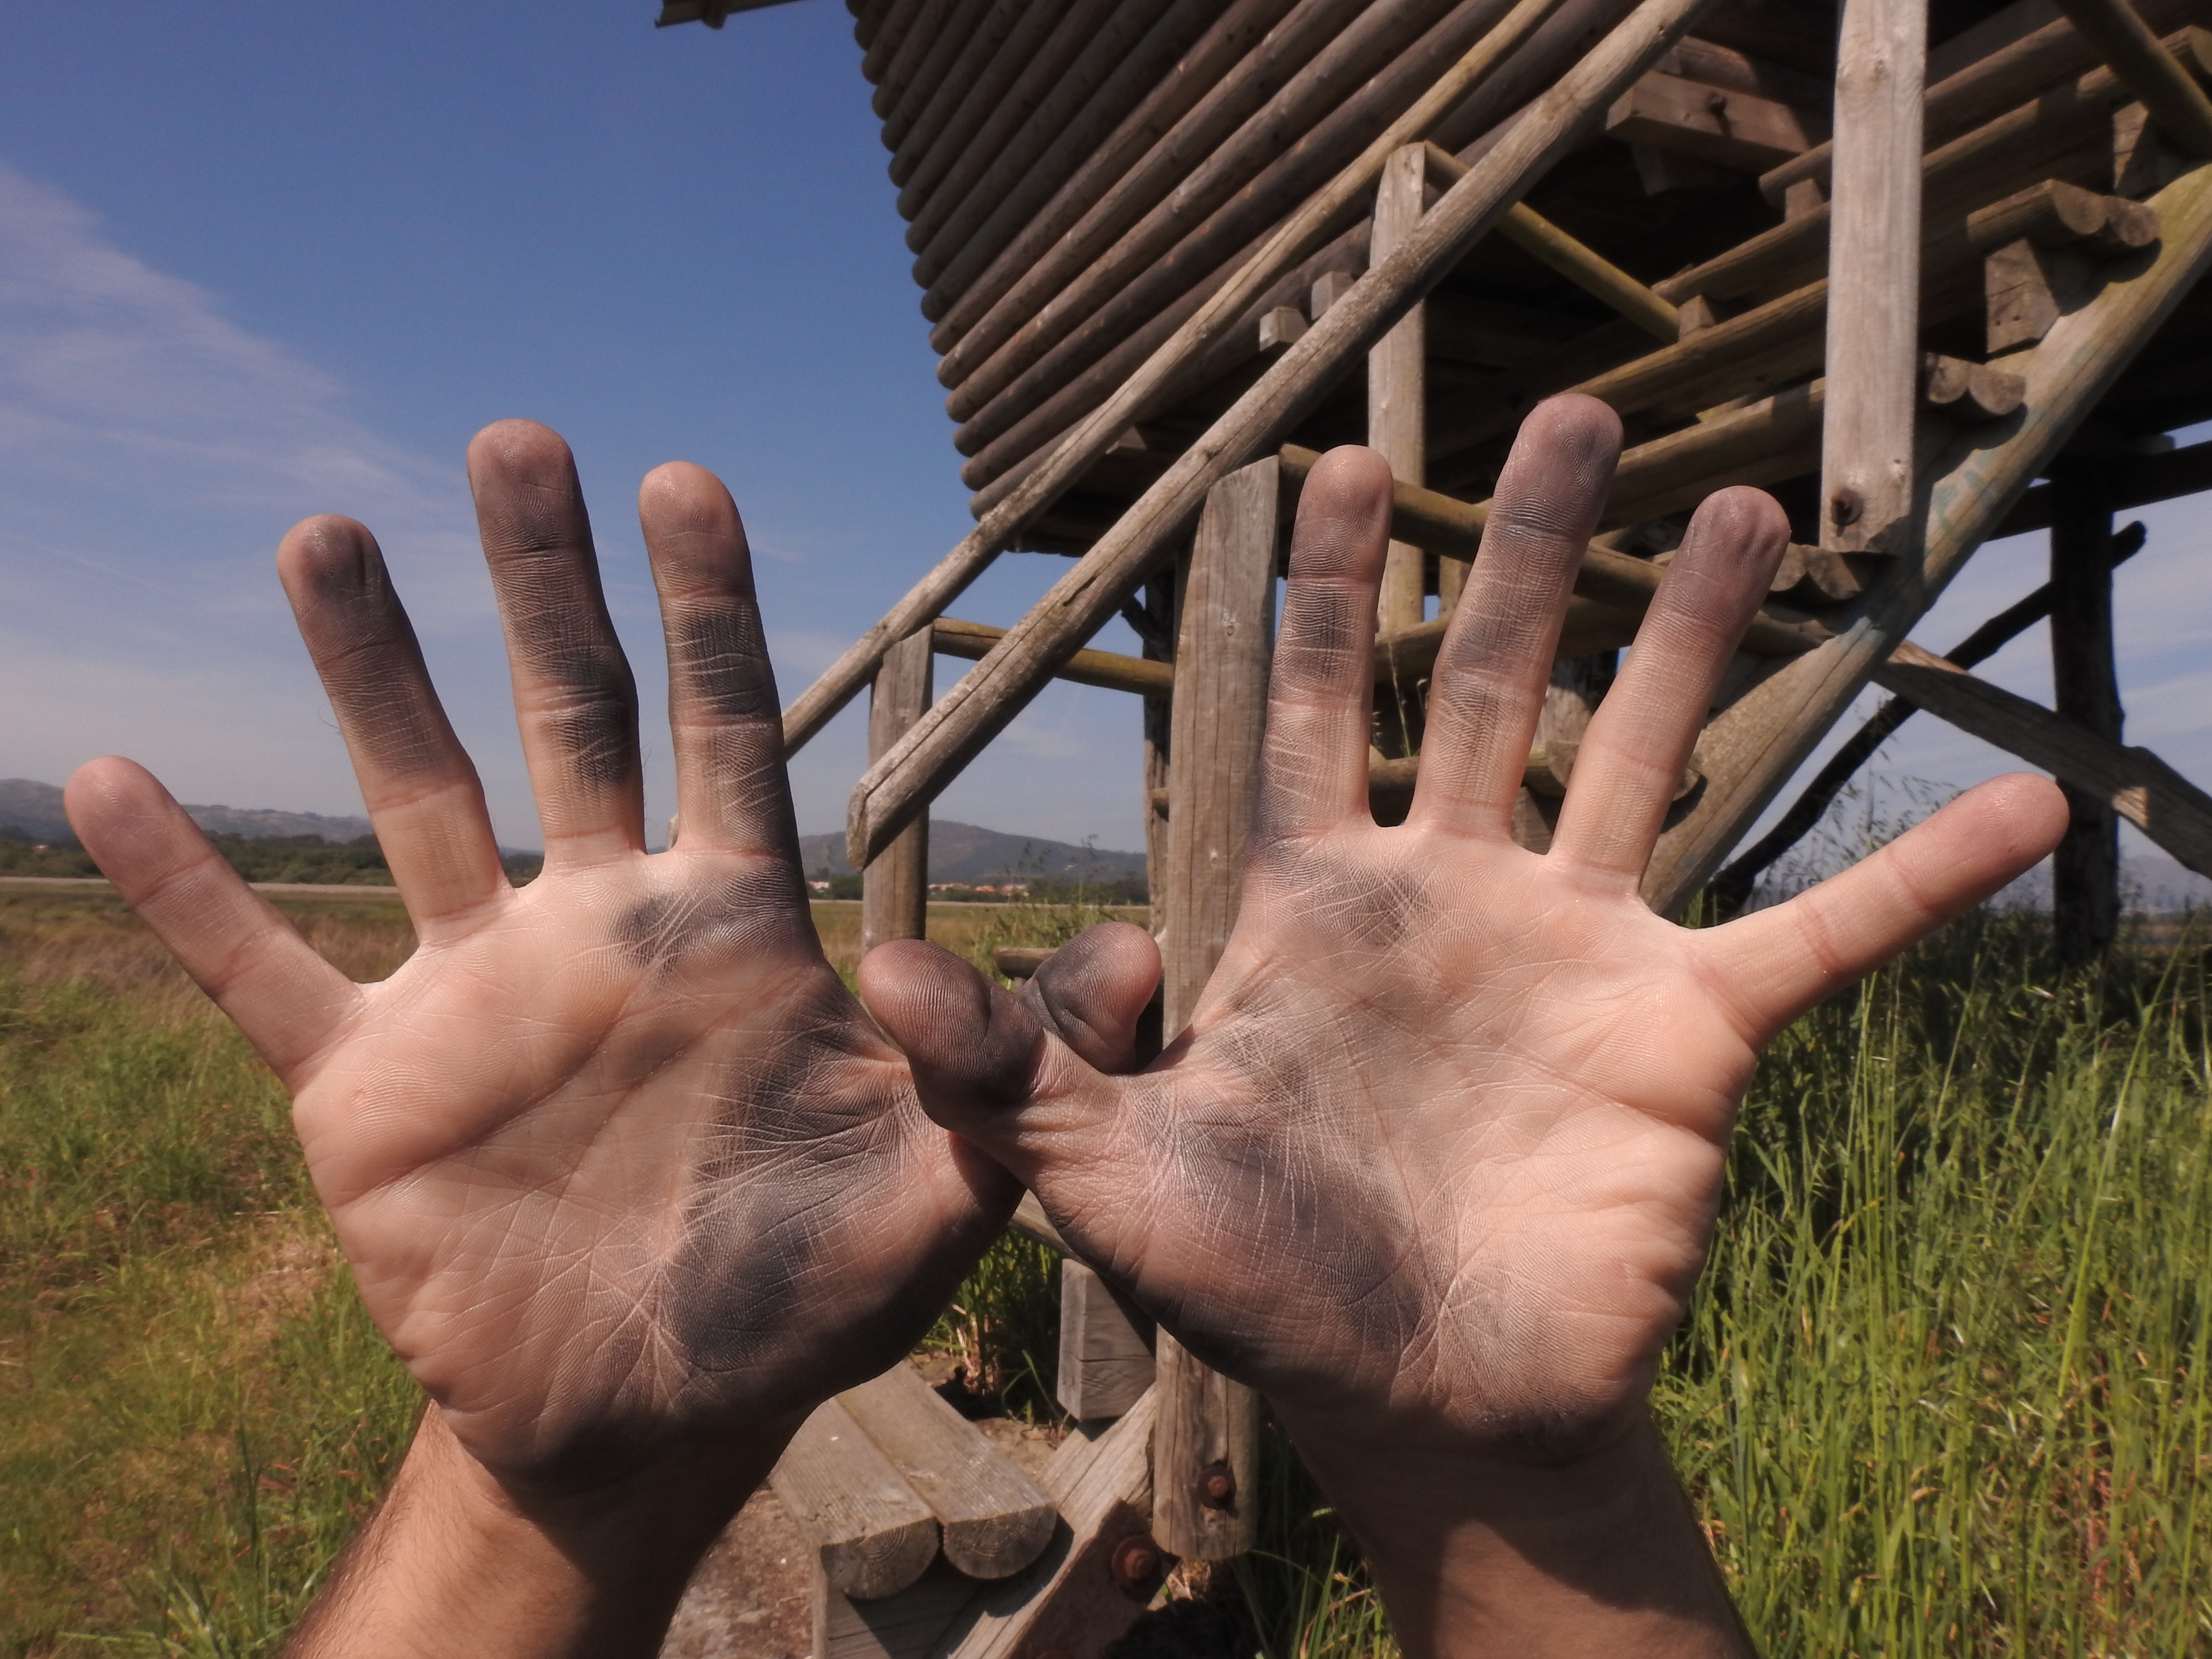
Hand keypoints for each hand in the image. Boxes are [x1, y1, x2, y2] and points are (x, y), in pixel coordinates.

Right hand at [66, 422, 1017, 1497]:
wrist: (653, 1416)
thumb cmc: (803, 1302)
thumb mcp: (946, 1194)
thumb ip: (1024, 1072)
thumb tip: (1144, 956)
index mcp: (728, 930)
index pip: (721, 731)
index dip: (708, 612)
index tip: (687, 480)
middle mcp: (598, 927)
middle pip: (565, 719)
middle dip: (542, 586)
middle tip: (516, 441)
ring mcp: (476, 996)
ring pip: (412, 800)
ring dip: (366, 672)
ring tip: (324, 536)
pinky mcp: (369, 1087)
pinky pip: (262, 972)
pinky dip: (191, 891)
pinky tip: (110, 783)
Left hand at [861, 396, 2063, 1649]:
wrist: (1416, 1404)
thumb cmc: (1260, 1292)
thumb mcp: (1105, 1182)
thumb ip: (1008, 1073)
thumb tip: (879, 974)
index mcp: (1318, 903)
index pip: (1311, 704)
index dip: (1318, 587)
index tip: (1332, 458)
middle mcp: (1455, 895)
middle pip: (1494, 679)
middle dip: (1525, 547)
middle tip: (1567, 411)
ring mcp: (1580, 951)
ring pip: (1650, 751)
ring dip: (1704, 635)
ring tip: (1755, 507)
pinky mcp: (1690, 1035)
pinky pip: (1827, 938)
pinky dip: (1919, 876)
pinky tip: (2026, 804)